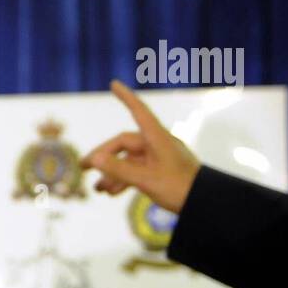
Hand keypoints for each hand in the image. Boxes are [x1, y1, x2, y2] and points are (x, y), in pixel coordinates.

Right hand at [80, 80, 201, 212]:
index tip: (113, 84)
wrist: (205, 203)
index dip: (126, 97)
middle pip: (123, 144)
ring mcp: (159, 158)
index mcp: (157, 138)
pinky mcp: (160, 171)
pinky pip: (137, 171)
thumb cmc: (179, 187)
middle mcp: (157, 144)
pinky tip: (110, 193)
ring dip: (111, 173)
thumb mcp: (145, 179)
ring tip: (96, 189)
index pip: (139, 111)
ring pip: (128, 160)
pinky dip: (123, 179)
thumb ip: (118, 169)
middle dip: (103, 157)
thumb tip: (94, 159)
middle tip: (83, 168)